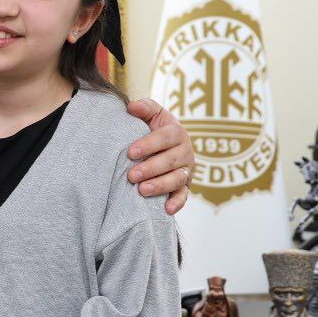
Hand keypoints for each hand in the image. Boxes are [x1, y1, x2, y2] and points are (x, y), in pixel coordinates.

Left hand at [125, 98, 196, 215]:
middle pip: (170, 161)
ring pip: (177, 179)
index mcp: (177, 132)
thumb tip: (132, 107)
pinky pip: (183, 196)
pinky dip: (177, 203)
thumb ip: (144, 108)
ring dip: (160, 185)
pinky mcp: (185, 186)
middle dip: (151, 168)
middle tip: (132, 175)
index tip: (130, 152)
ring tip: (142, 190)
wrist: (164, 146)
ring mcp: (186, 170)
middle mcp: (185, 151)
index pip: (165, 138)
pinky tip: (166, 209)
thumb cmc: (153, 128)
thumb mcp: (152, 114)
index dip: (149, 145)